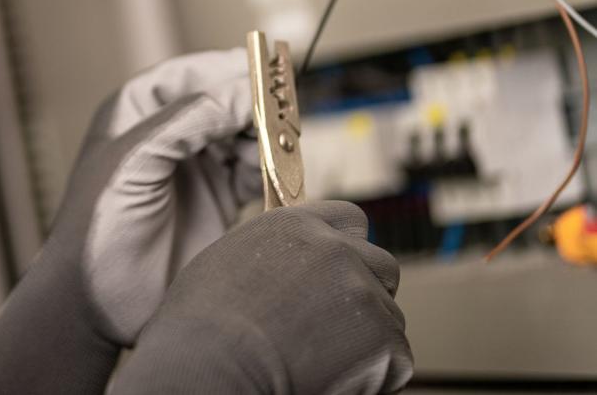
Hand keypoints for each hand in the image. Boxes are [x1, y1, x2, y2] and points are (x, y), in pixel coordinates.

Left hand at [0, 49, 261, 394]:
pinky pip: (254, 173)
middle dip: (254, 105)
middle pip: (224, 101)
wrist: (98, 299)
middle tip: (282, 114)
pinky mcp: (216, 202)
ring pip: (244, 135)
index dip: (227, 69)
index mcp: (136, 112)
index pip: (190, 74)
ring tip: (274, 151)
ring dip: (264, 139)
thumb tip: (240, 91)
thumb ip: (186, 122)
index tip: (264, 71)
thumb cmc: (97, 226)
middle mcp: (168, 134)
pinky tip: (273, 177)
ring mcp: (193, 168)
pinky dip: (269, 171)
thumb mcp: (134, 163)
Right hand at [110, 201, 413, 394]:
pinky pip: (395, 358)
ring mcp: (361, 290)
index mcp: (295, 225)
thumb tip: (288, 268)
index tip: (341, 273)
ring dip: (368, 337)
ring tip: (324, 359)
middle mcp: (334, 249)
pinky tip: (335, 377)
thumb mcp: (229, 259)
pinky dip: (375, 374)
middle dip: (368, 292)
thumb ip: (271, 251)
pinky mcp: (382, 336)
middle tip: (339, 325)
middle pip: (381, 265)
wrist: (211, 359)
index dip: (348, 248)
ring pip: (388, 316)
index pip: (349, 219)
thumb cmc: (201, 322)